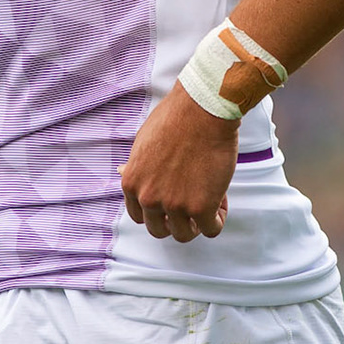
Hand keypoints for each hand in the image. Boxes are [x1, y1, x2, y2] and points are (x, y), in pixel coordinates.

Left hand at [119, 81, 239, 241]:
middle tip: (192, 203)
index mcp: (131, 183)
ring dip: (197, 222)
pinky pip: (211, 229)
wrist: (202, 109)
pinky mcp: (201, 208)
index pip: (139, 216)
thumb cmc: (176, 118)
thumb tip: (121, 172)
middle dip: (176, 221)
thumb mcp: (143, 142)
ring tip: (209, 198)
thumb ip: (135, 165)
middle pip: (159, 230)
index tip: (172, 199)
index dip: (158, 210)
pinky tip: (221, 199)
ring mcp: (174, 205)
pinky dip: (218, 219)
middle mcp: (148, 198)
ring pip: (185, 234)